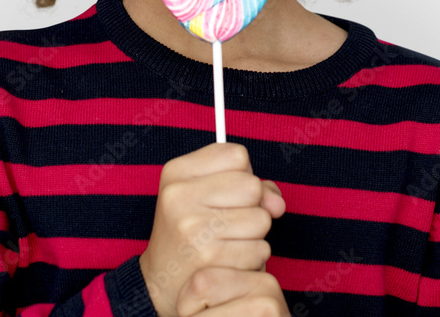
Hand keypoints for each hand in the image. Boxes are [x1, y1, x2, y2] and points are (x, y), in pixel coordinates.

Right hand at [139, 142, 285, 316]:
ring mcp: (192, 226)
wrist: (162, 284)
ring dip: (254, 234)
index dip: (241, 174)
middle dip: (251, 205)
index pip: (236, 155)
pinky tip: (230, 259)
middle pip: (252, 185)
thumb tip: (277, 205)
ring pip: (261, 218)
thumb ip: (249, 186)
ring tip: (228, 241)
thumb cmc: (191, 233)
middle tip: (227, 221)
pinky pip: (260, 249)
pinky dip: (253, 257)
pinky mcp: (209, 258)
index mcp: (176, 171)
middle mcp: (179, 195)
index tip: (224, 192)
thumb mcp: (207, 196)